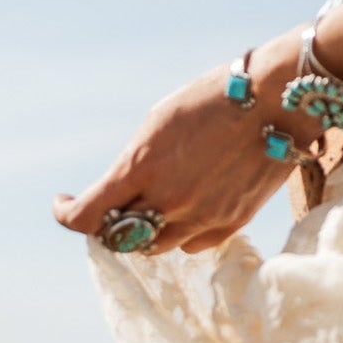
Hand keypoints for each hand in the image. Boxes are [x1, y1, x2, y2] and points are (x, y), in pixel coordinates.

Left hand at [51, 26, 320, 255]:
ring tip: (153, 201)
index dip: (66, 213)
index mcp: (143, 168)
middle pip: (118, 236)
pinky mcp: (231, 223)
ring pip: (155, 246)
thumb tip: (122, 190)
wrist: (279, 100)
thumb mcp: (160, 121)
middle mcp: (169, 200)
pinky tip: (187, 205)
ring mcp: (202, 216)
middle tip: (112, 201)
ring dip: (144, 230)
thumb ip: (136, 163)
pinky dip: (180, 231)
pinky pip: (191, 244)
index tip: (63, 202)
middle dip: (108, 220)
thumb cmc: (215, 97)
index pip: (86, 217)